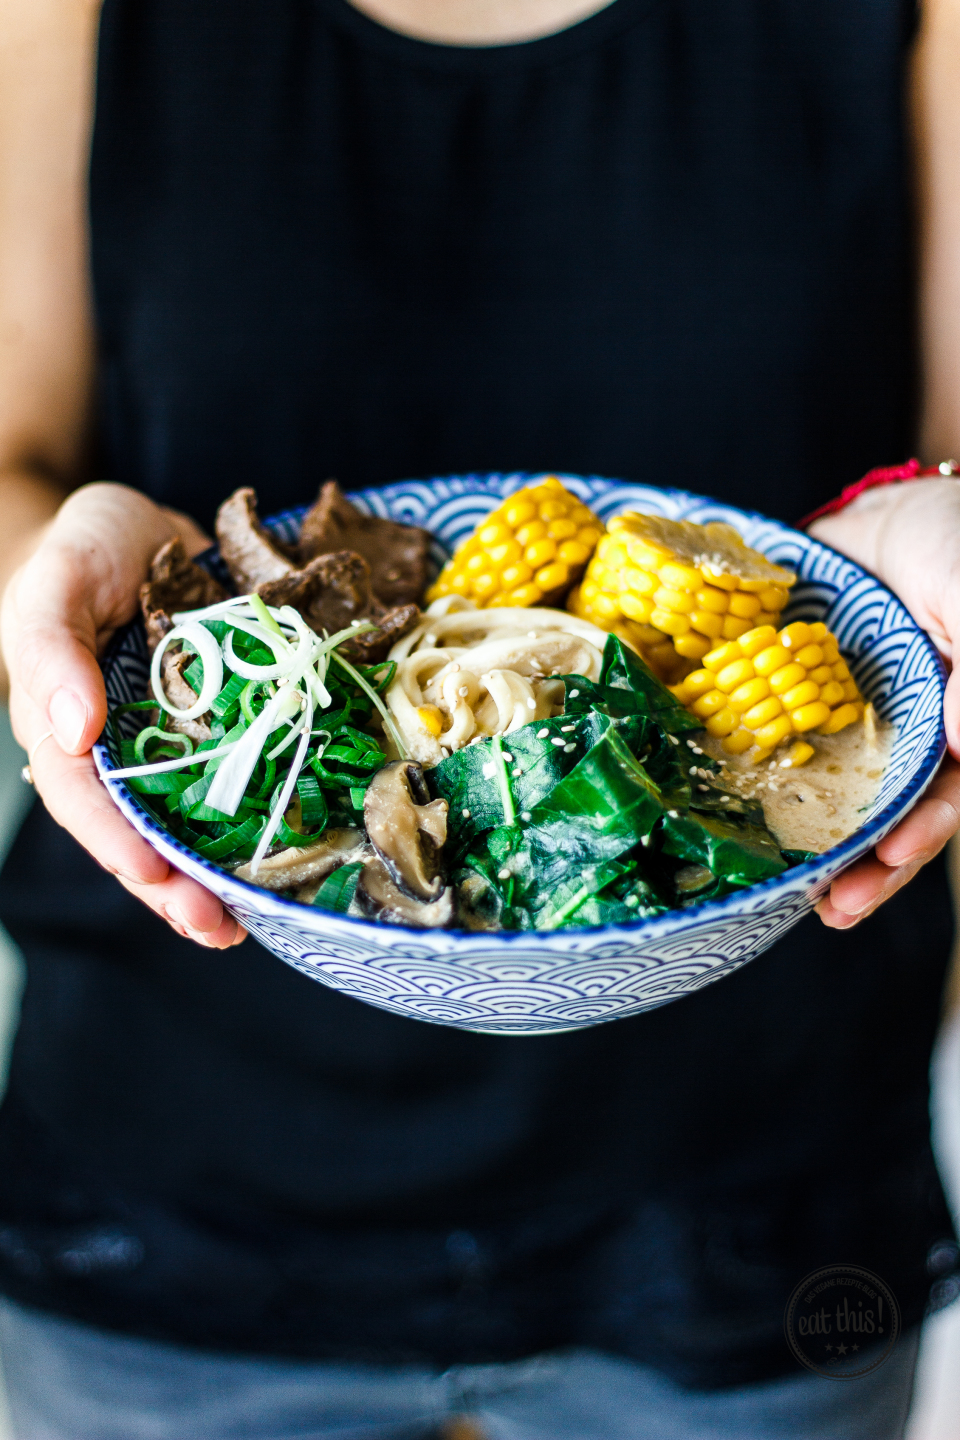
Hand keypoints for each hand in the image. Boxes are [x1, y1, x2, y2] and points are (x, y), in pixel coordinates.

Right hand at [1, 482, 246, 948]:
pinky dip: (261, 823)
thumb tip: (73, 732)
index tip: (153, 874)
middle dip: (172, 887)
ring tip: (252, 922)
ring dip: (215, 877)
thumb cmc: (89, 549)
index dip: (112, 839)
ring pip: (186, 826)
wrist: (148, 528)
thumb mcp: (60, 578)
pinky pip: (239, 786)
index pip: (78, 796)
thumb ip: (50, 646)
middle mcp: (115, 752)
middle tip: (216, 927)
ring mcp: (172, 748)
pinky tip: (295, 858)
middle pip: (134, 833)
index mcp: (61, 724)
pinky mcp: (223, 733)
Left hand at [810, 477, 959, 927]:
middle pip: (897, 816)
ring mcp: (856, 730)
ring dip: (824, 851)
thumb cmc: (951, 540)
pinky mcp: (802, 710)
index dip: (924, 830)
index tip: (893, 853)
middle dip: (874, 867)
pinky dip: (770, 795)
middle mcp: (912, 739)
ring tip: (799, 896)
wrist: (884, 513)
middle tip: (839, 905)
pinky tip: (745, 827)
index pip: (949, 792)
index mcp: (957, 722)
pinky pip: (787, 760)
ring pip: (843, 802)